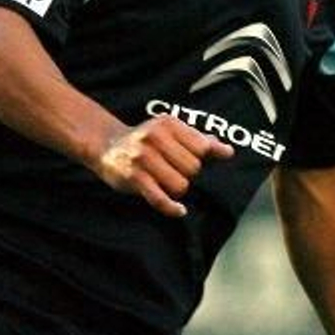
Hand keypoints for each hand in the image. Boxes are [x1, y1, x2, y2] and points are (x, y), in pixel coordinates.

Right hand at [93, 116, 232, 217]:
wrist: (106, 145)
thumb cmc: (146, 140)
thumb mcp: (171, 132)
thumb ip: (200, 140)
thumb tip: (228, 151)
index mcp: (168, 124)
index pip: (202, 147)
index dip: (203, 157)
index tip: (198, 160)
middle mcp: (155, 137)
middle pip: (193, 168)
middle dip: (189, 174)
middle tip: (175, 171)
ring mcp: (143, 158)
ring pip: (180, 185)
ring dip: (177, 189)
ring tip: (167, 182)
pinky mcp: (133, 178)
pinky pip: (160, 199)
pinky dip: (172, 208)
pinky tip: (179, 210)